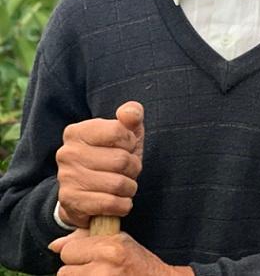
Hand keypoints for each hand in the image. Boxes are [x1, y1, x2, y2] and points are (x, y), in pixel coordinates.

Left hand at [49, 229, 192, 275]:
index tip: (91, 257)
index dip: (78, 254)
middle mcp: (104, 268)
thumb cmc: (139, 264)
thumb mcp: (119, 242)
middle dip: (76, 272)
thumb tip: (54, 245)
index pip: (69, 250)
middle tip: (95, 271)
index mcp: (110, 248)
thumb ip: (86, 239)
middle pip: (64, 272)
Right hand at [55, 102, 144, 227]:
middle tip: (127, 171)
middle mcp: (67, 153)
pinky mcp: (71, 201)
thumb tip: (130, 114)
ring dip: (130, 188)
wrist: (86, 193)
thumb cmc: (111, 156)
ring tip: (123, 185)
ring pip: (118, 184)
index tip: (126, 148)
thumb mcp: (125, 133)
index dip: (131, 142)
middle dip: (133, 167)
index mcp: (77, 131)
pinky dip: (123, 205)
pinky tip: (119, 201)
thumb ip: (132, 116)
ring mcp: (66, 178)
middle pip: (121, 159)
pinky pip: (111, 204)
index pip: (119, 131)